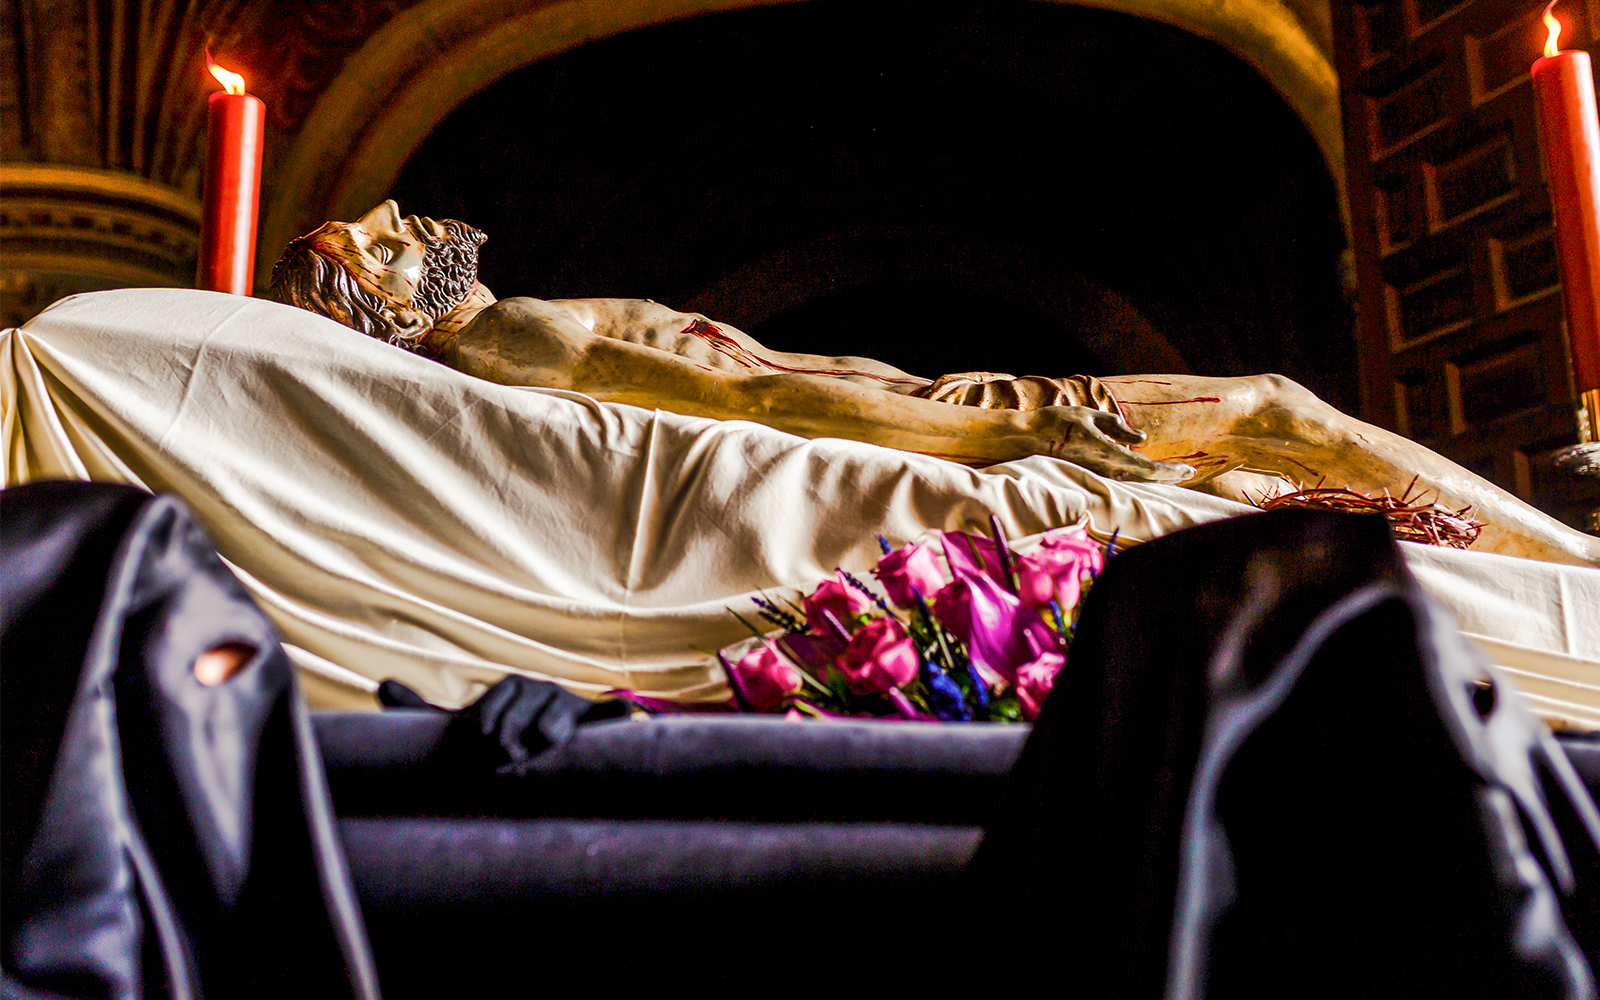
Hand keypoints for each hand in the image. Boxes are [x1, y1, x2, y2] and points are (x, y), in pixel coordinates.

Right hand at [1031, 406, 1194, 483]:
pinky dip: (1136, 476)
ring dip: (1153, 478)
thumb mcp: (1090, 416)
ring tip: (1171, 476)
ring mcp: (1096, 473)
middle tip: (1188, 474)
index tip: (1189, 471)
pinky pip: (1119, 477)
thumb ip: (1117, 427)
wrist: (1025, 439)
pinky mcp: (1089, 472)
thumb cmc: (1056, 422)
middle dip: (1168, 477)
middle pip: (1144, 479)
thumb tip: (1141, 438)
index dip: (1170, 471)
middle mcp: (1104, 469)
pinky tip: (1142, 473)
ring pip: (1133, 480)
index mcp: (1108, 454)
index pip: (1147, 467)